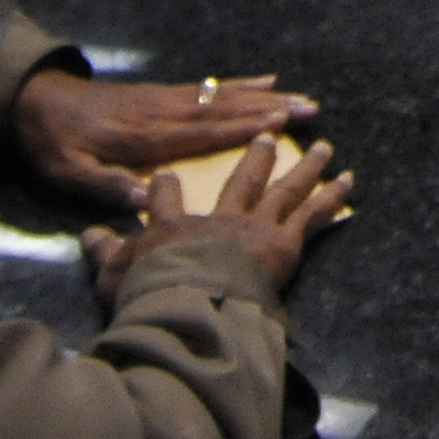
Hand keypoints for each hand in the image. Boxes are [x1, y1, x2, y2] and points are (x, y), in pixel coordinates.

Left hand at [15, 67, 321, 213]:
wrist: (36, 100)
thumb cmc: (54, 144)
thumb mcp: (69, 172)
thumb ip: (106, 185)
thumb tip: (146, 202)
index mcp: (145, 137)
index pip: (201, 132)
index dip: (241, 128)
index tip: (279, 125)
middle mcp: (163, 113)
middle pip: (223, 109)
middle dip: (268, 108)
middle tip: (309, 107)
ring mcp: (166, 99)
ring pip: (223, 96)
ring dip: (264, 96)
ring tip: (300, 97)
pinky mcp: (163, 94)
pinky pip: (209, 87)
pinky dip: (239, 83)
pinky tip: (263, 80)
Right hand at [86, 138, 351, 304]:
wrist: (189, 301)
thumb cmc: (149, 294)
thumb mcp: (113, 275)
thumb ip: (104, 254)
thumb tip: (89, 236)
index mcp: (174, 227)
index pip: (166, 200)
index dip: (166, 187)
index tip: (166, 175)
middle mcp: (218, 218)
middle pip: (240, 181)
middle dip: (255, 157)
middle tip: (269, 137)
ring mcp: (253, 227)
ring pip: (284, 189)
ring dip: (305, 167)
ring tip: (326, 147)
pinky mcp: (283, 242)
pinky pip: (312, 214)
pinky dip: (331, 196)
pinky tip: (349, 180)